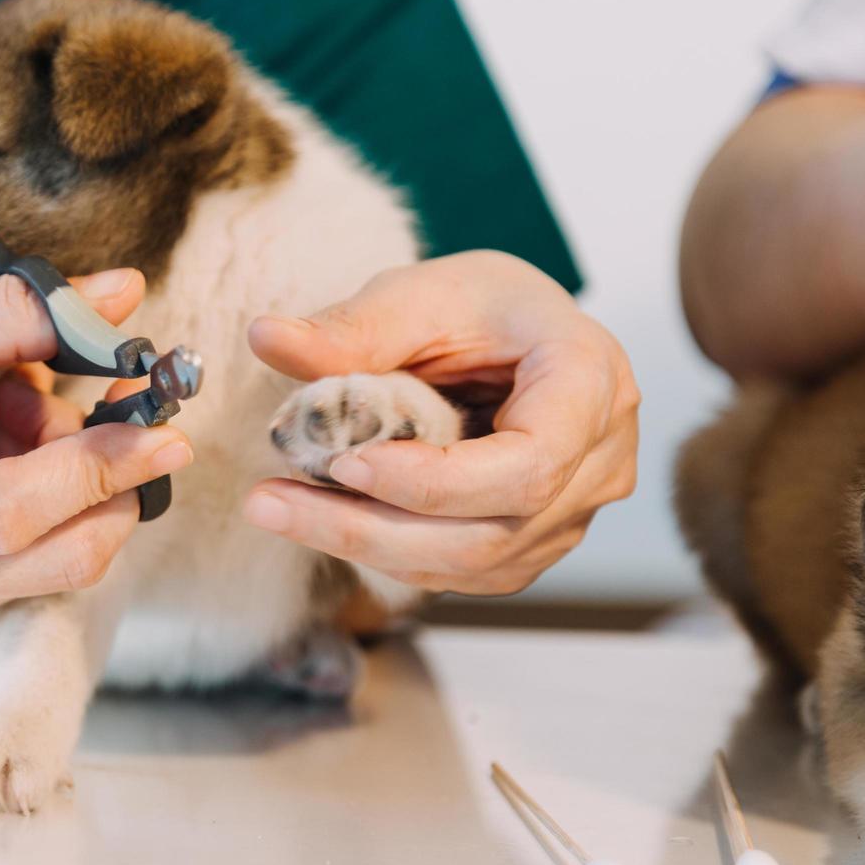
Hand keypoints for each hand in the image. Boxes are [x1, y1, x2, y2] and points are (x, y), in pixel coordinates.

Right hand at [0, 271, 191, 641]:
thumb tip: (118, 296)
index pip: (4, 512)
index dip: (96, 467)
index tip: (164, 423)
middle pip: (51, 556)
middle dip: (111, 477)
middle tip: (106, 399)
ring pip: (51, 568)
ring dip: (76, 488)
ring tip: (19, 408)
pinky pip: (25, 577)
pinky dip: (47, 515)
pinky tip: (2, 455)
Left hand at [242, 252, 637, 594]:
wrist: (516, 336)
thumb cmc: (483, 307)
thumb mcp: (420, 293)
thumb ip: (352, 326)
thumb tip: (266, 337)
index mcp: (591, 382)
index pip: (529, 463)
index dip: (435, 480)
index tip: (346, 462)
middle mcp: (599, 461)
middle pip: (490, 532)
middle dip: (369, 526)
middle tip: (268, 500)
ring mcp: (571, 513)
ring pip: (470, 564)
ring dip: (364, 545)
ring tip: (277, 506)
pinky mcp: (531, 543)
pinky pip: (460, 571)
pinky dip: (386, 552)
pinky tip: (324, 518)